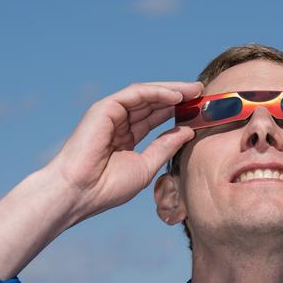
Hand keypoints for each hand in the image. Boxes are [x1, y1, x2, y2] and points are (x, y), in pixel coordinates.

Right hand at [43, 81, 202, 221]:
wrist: (80, 193)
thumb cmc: (108, 187)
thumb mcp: (146, 166)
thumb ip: (165, 146)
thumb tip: (188, 131)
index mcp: (125, 137)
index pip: (154, 117)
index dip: (176, 111)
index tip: (199, 108)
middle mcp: (117, 122)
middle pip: (152, 102)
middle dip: (178, 96)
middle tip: (202, 91)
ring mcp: (110, 114)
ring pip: (145, 94)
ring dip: (171, 90)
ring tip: (195, 90)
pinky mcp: (104, 108)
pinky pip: (135, 94)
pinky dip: (157, 92)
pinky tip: (177, 95)